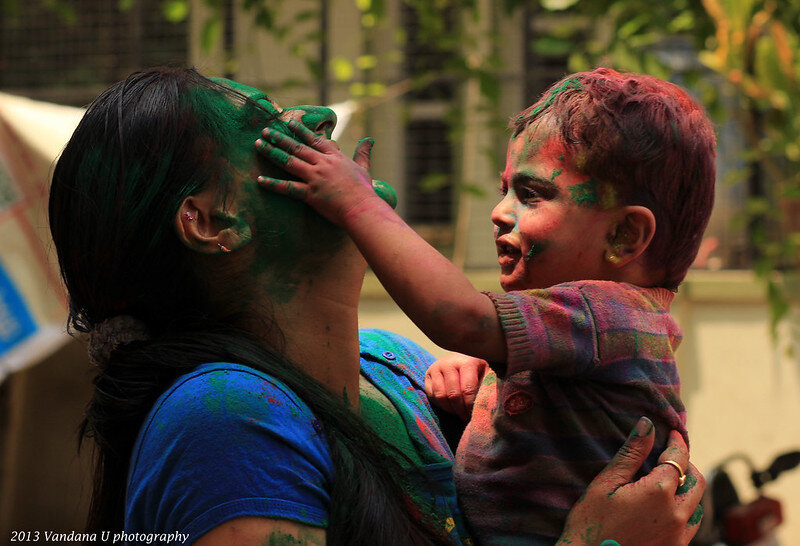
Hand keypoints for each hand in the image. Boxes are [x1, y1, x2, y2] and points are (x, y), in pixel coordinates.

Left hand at [254, 120, 387, 226]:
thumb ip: (363, 152)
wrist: (362, 208)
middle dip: (280, 138)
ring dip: (272, 152)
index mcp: (334, 157)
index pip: (314, 140)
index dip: (300, 130)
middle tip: (265, 131)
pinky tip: (260, 180)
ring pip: (289, 161)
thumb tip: (369, 139)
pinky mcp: (310, 193)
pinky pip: (288, 187)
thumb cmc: (364, 191)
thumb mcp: (364, 168)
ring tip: (259, 144)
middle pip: (297, 147)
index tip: (288, 122)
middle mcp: (323, 164)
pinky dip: (273, 184)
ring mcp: (315, 178)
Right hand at [424, 353, 487, 420]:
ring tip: (458, 413)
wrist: (460, 359)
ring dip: (450, 409)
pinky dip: (441, 405)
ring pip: (440, 396)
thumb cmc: (476, 371)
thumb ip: (486, 389)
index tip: (474, 415)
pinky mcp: (428, 374)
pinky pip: (432, 395)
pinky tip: (450, 407)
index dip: (470, 406)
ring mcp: (436, 368)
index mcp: (467, 362)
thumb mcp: (485, 376)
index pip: (467, 389)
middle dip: (460, 410)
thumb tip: (485, 409)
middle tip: (466, 418)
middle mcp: (450, 363)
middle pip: (453, 394)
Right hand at [557, 417, 704, 545]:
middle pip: (696, 481)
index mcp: (658, 493)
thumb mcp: (606, 483)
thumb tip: (647, 425)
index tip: (673, 432)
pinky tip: (663, 507)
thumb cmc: (590, 523)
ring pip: (697, 505)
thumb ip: (631, 453)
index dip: (677, 442)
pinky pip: (690, 525)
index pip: (678, 459)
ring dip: (687, 489)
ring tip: (666, 482)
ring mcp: (678, 536)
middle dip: (686, 464)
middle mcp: (676, 515)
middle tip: (669, 456)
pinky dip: (684, 510)